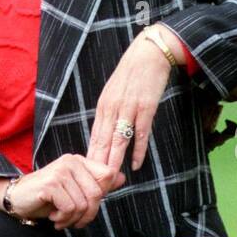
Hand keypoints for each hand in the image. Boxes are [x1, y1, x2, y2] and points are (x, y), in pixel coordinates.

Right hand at [7, 154, 126, 230]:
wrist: (17, 198)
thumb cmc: (47, 197)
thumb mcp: (75, 191)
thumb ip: (98, 184)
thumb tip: (121, 177)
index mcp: (80, 161)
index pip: (108, 175)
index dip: (102, 196)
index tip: (87, 206)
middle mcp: (71, 161)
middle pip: (97, 193)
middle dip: (87, 214)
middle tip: (74, 221)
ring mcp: (60, 171)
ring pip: (83, 204)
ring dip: (73, 219)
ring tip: (61, 219)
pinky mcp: (51, 184)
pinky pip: (69, 208)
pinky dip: (63, 219)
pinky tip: (54, 217)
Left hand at [85, 31, 174, 174]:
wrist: (148, 53)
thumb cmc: (132, 72)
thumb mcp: (114, 91)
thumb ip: (110, 111)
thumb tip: (106, 132)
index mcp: (103, 105)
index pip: (95, 136)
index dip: (91, 156)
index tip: (87, 173)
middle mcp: (112, 108)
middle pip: (102, 141)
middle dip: (98, 164)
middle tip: (95, 184)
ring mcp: (128, 108)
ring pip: (118, 140)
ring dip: (114, 161)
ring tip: (110, 179)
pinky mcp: (145, 108)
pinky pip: (140, 133)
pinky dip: (137, 150)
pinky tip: (135, 164)